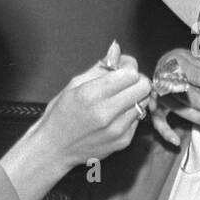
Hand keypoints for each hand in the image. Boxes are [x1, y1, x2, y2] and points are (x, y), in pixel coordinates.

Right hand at [0, 46, 151, 199]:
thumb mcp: (73, 85)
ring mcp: (117, 129)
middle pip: (143, 86)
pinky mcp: (123, 141)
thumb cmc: (60, 115)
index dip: (128, 67)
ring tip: (119, 100)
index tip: (121, 69)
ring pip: (144, 102)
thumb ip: (99, 68)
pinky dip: (131, 114)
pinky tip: (116, 116)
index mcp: (91, 94)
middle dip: (136, 81)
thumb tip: (117, 50)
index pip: (131, 73)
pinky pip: (138, 119)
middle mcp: (106, 112)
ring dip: (135, 97)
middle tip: (125, 83)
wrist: (54, 149)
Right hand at [150, 47, 199, 146]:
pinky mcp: (155, 107)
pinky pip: (157, 122)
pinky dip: (165, 132)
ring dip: (197, 118)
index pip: (193, 74)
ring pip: (178, 109)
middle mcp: (163, 77)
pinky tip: (176, 141)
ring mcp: (157, 93)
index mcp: (174, 61)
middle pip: (186, 94)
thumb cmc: (191, 61)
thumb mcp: (199, 53)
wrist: (170, 65)